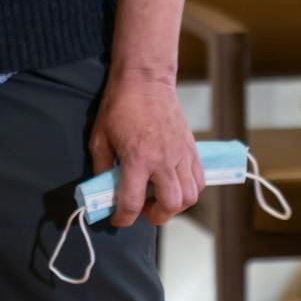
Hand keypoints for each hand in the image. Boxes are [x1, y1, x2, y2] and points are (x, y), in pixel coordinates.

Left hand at [89, 67, 202, 227]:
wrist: (145, 80)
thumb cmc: (119, 106)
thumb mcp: (99, 137)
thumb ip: (102, 168)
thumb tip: (104, 190)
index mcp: (137, 158)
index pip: (132, 202)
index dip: (123, 218)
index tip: (119, 219)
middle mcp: (163, 160)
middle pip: (170, 205)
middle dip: (156, 216)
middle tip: (144, 210)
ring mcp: (181, 154)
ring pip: (190, 196)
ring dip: (175, 205)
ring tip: (160, 198)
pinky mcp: (191, 148)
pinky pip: (200, 179)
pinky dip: (190, 189)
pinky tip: (174, 184)